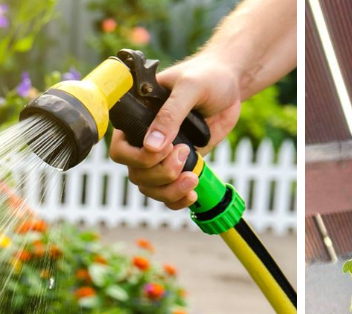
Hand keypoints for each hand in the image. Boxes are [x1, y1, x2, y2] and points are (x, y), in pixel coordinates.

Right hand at [109, 56, 241, 209]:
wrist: (230, 85)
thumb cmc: (207, 76)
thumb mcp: (189, 87)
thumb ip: (170, 114)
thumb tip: (152, 147)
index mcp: (138, 117)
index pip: (120, 148)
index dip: (138, 157)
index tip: (167, 148)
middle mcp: (146, 138)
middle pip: (136, 172)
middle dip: (160, 173)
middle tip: (186, 152)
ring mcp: (163, 155)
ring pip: (150, 186)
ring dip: (169, 190)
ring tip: (193, 178)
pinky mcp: (181, 164)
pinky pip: (169, 192)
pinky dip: (177, 199)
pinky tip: (192, 193)